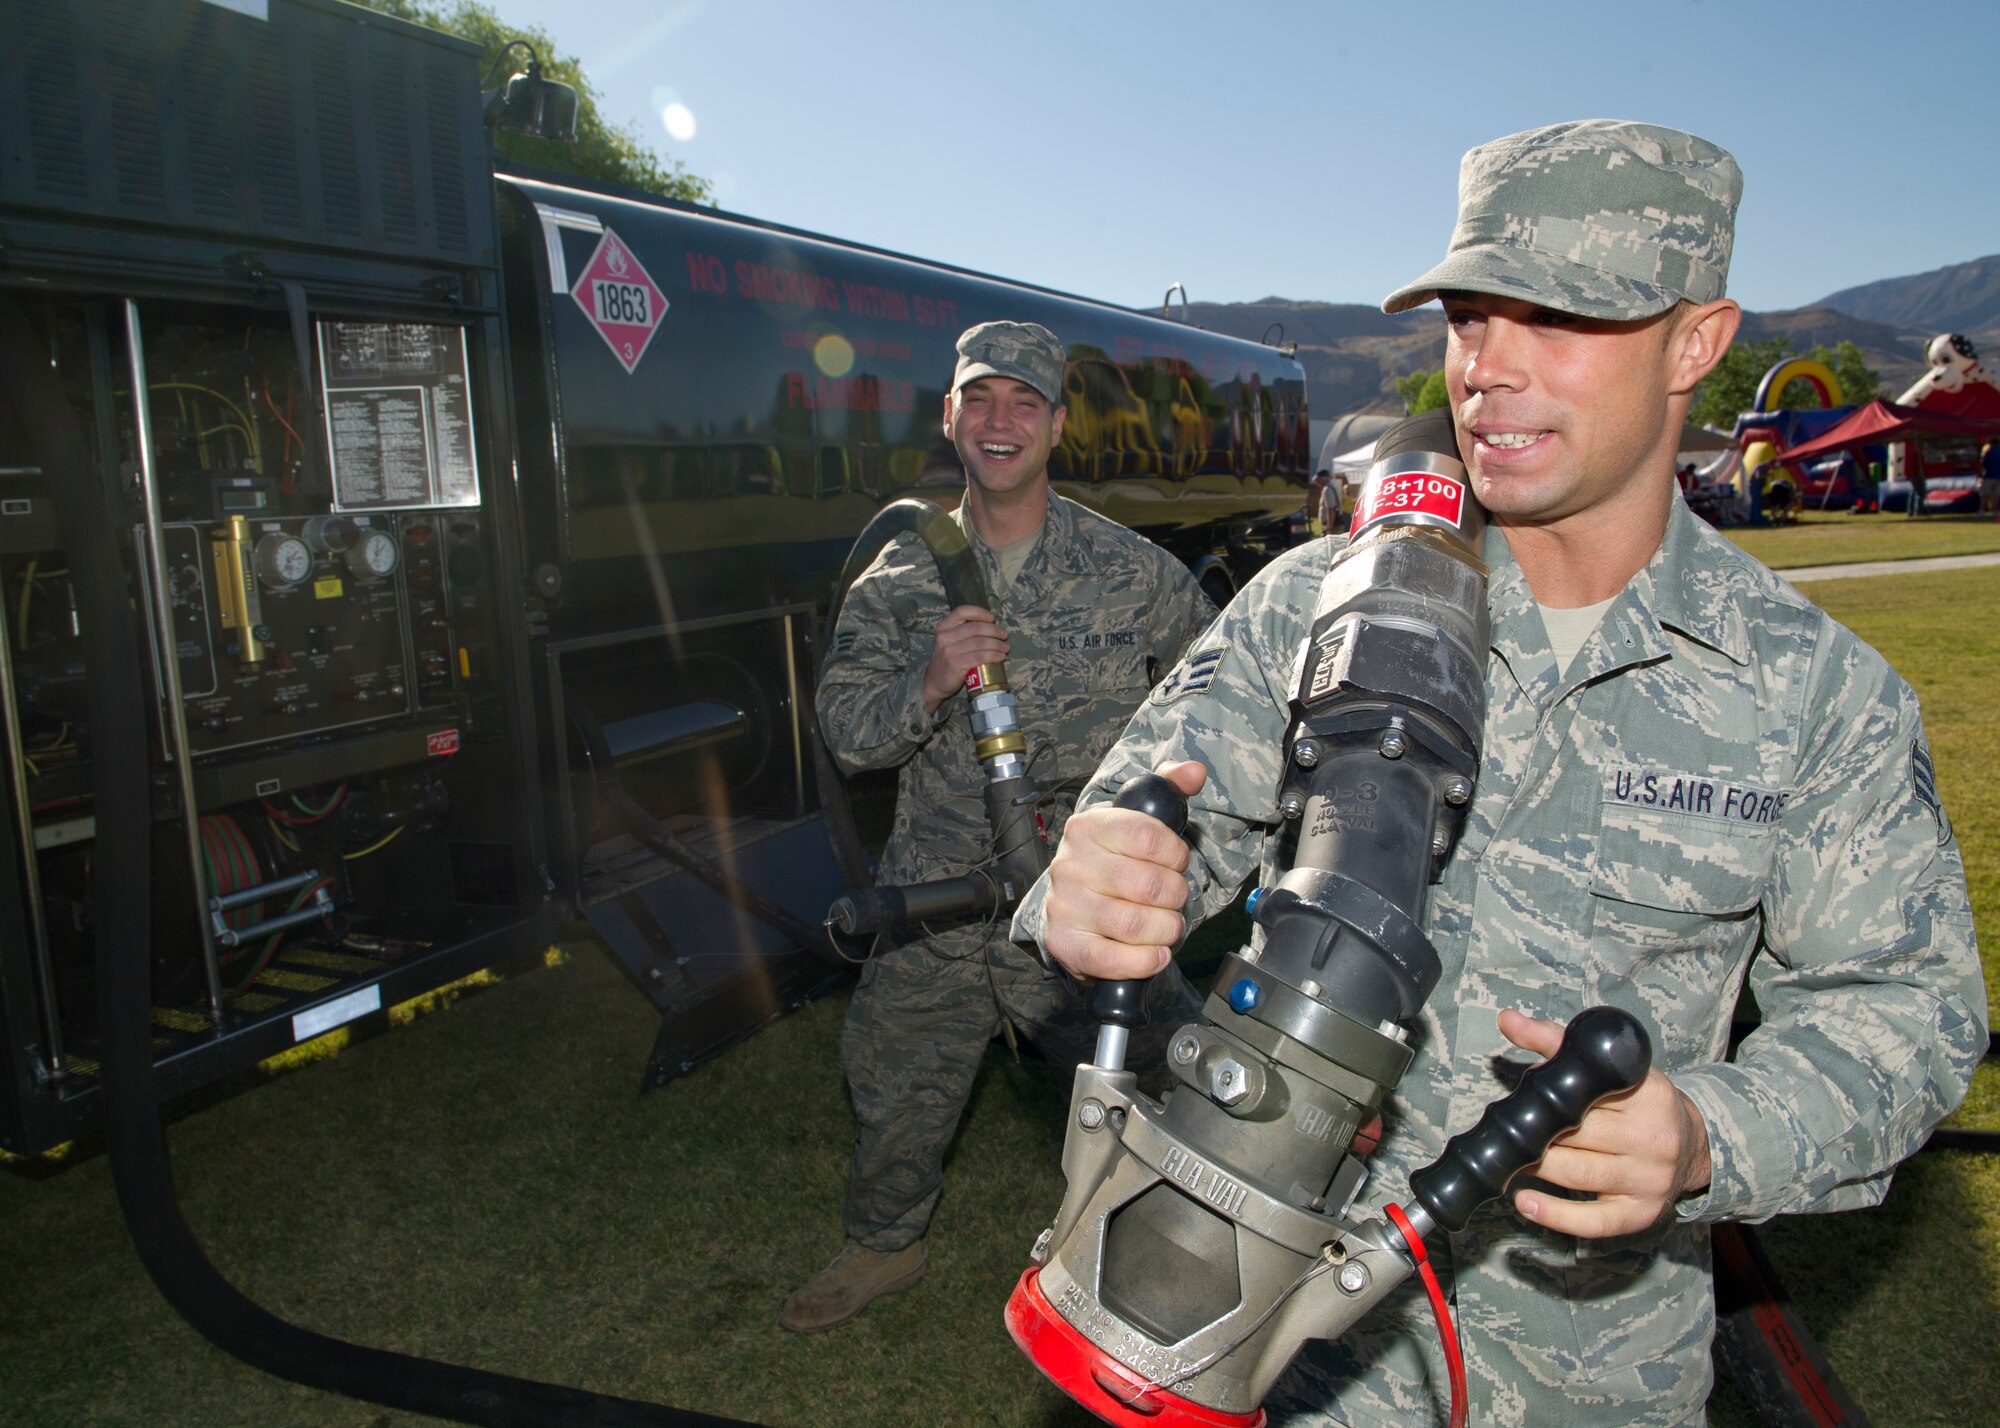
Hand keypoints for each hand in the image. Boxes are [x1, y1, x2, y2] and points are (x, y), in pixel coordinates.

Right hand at [922, 605, 1009, 711]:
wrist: (934, 682)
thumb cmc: (946, 660)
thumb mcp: (949, 641)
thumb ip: (963, 632)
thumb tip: (991, 627)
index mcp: (943, 627)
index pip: (962, 611)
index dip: (980, 612)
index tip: (993, 618)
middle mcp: (945, 636)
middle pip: (975, 628)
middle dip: (994, 630)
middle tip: (1004, 635)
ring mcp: (949, 651)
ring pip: (980, 643)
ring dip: (997, 644)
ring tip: (1005, 647)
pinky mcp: (956, 664)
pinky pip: (980, 657)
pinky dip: (993, 655)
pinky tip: (1000, 657)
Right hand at [1041, 761, 1207, 980]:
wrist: (1075, 907)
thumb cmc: (1114, 862)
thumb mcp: (1137, 821)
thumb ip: (1168, 790)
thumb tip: (1195, 771)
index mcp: (1087, 827)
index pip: (1146, 835)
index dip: (1175, 853)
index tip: (1177, 862)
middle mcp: (1069, 865)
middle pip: (1147, 885)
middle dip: (1176, 896)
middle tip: (1175, 898)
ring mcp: (1064, 906)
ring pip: (1133, 925)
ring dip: (1165, 929)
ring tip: (1168, 926)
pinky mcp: (1065, 944)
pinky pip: (1110, 960)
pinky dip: (1143, 961)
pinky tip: (1155, 953)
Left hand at [1500, 1008, 1711, 1237]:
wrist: (1694, 1146)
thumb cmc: (1640, 1103)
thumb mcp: (1614, 1067)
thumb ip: (1560, 1043)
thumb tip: (1507, 1019)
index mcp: (1649, 1093)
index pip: (1589, 1085)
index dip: (1548, 1086)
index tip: (1523, 1083)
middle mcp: (1654, 1137)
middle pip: (1577, 1132)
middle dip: (1536, 1129)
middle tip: (1510, 1126)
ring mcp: (1649, 1179)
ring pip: (1577, 1173)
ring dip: (1535, 1165)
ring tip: (1510, 1157)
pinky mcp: (1641, 1213)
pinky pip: (1593, 1220)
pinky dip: (1554, 1215)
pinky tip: (1524, 1202)